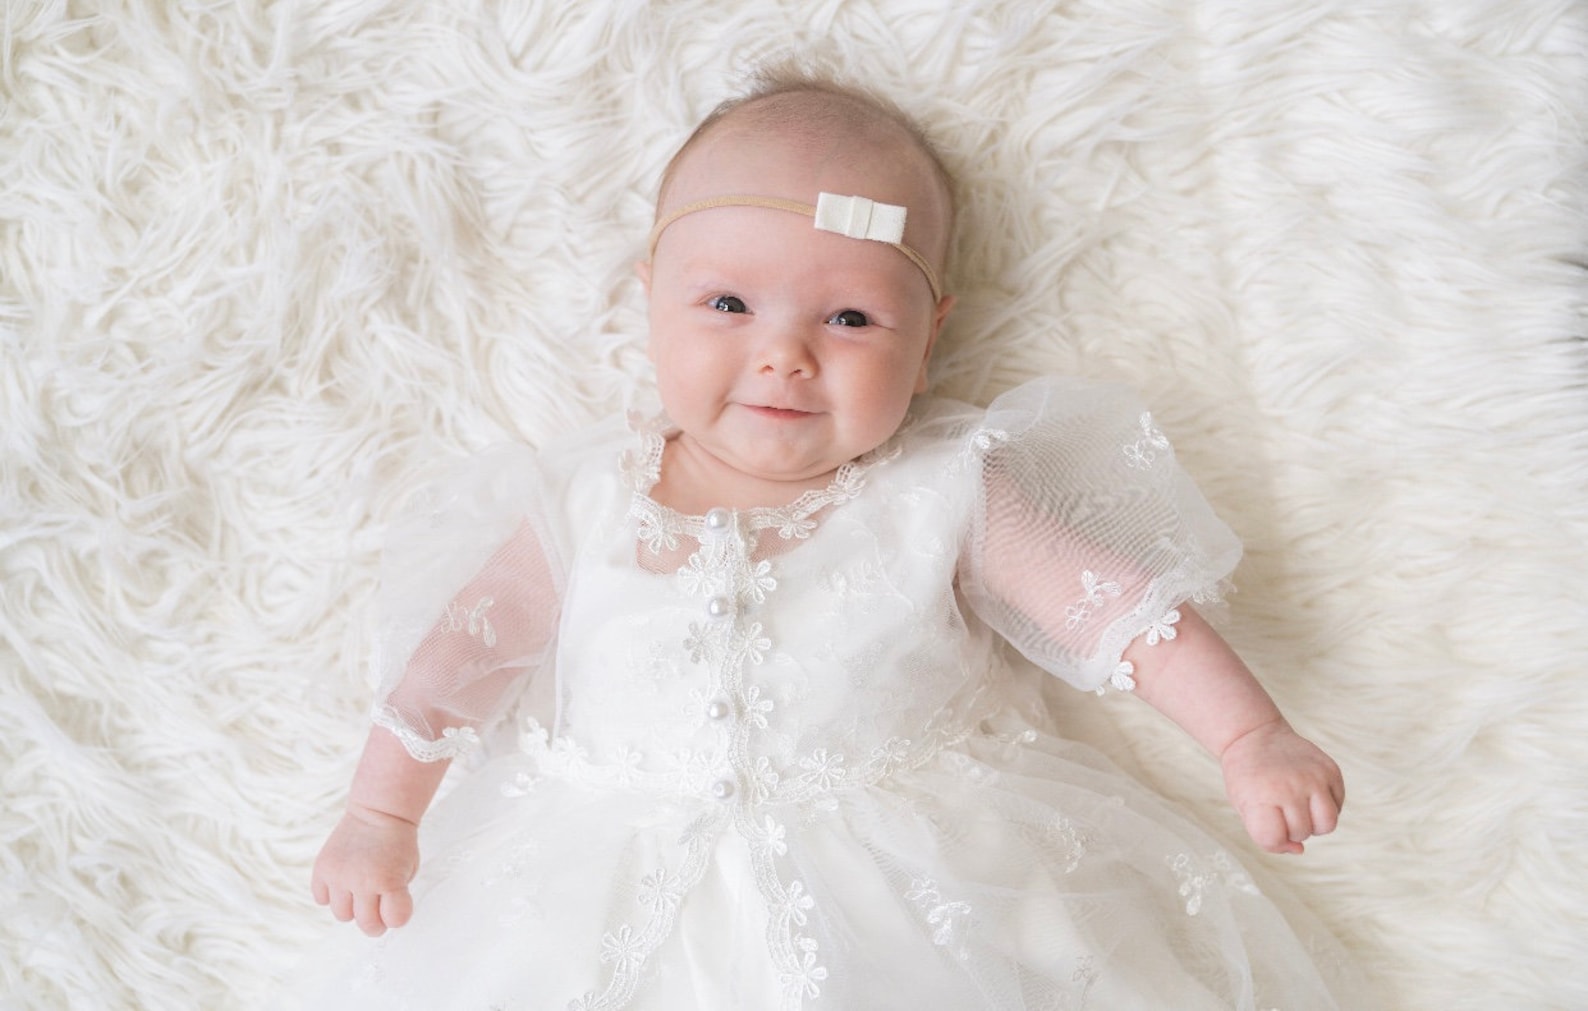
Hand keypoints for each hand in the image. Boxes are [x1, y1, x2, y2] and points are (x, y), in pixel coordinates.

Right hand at [310, 804, 420, 935]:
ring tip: (360, 891)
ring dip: (352, 908)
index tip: (396, 908)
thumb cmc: (398, 843)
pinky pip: (321, 898)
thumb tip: (380, 919)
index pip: (394, 920)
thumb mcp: (408, 869)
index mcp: (389, 880)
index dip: (396, 917)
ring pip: (342, 915)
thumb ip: (396, 896)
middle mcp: (362, 880)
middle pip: (367, 924)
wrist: (379, 812)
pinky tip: (343, 883)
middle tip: (377, 912)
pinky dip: (331, 895)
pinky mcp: (322, 869)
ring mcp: (339, 875)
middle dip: (375, 923)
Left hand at [1219, 720, 1343, 854]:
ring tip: (1299, 807)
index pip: (1273, 838)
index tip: (1266, 824)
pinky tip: (1310, 794)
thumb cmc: (1248, 777)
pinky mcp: (1331, 769)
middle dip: (1292, 829)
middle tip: (1280, 808)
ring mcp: (1314, 777)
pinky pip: (1338, 805)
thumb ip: (1266, 834)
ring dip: (1314, 823)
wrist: (1255, 736)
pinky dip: (1327, 807)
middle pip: (1302, 833)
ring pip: (1328, 824)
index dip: (1271, 839)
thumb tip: (1300, 850)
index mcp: (1261, 796)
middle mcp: (1290, 786)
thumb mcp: (1244, 806)